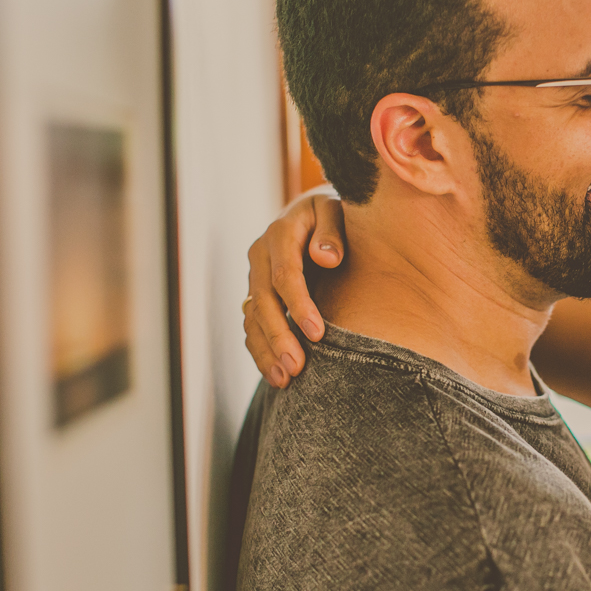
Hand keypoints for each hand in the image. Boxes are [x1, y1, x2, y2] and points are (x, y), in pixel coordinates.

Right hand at [243, 186, 346, 387]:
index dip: (299, 305)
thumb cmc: (335, 213)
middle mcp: (260, 257)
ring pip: (253, 319)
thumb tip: (327, 258)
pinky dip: (262, 353)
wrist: (314, 214)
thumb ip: (332, 231)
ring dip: (267, 351)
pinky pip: (252, 327)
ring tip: (285, 380)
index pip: (285, 274)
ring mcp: (256, 278)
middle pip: (264, 302)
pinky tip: (277, 377)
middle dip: (279, 337)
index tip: (317, 333)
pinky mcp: (257, 295)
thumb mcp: (337, 211)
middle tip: (297, 367)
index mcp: (281, 234)